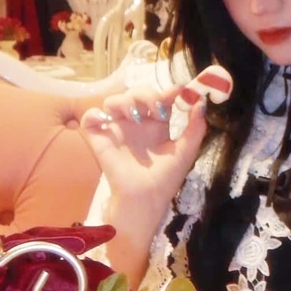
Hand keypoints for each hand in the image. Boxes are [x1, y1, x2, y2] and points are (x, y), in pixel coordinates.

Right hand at [81, 81, 212, 285]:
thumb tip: (200, 102)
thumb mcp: (185, 153)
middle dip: (147, 94)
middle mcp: (136, 125)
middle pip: (137, 94)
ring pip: (113, 101)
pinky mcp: (98, 139)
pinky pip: (90, 118)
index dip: (168, 92)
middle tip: (156, 108)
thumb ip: (196, 128)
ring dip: (124, 101)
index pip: (160, 100)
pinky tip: (107, 122)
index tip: (178, 91)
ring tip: (135, 117)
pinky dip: (94, 114)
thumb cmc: (165, 180)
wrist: (144, 199)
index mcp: (157, 127)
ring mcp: (116, 130)